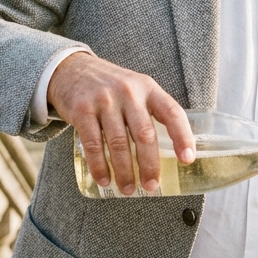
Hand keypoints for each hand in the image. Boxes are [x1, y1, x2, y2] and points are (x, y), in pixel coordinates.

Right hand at [47, 53, 194, 195]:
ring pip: (118, 143)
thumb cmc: (110, 87)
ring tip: (127, 189)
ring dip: (124, 171)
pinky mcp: (82, 110)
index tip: (187, 160)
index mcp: (148, 88)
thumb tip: (169, 150)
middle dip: (149, 164)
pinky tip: (104, 179)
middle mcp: (128, 92)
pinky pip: (93, 144)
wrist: (71, 69)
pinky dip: (99, 166)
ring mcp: (104, 100)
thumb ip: (150, 111)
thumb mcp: (135, 88)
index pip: (172, 112)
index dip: (182, 137)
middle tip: (151, 185)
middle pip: (144, 134)